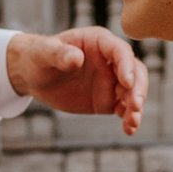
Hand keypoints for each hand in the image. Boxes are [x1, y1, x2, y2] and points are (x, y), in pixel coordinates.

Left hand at [8, 27, 147, 135]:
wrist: (34, 75)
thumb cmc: (39, 56)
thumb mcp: (44, 53)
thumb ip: (60, 54)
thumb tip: (77, 58)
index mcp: (98, 41)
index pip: (119, 51)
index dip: (126, 65)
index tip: (127, 82)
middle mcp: (110, 60)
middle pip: (134, 71)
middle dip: (138, 88)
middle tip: (136, 105)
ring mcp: (111, 80)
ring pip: (133, 91)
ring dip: (136, 106)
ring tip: (132, 122)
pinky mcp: (107, 99)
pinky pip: (124, 108)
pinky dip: (129, 118)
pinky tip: (129, 129)